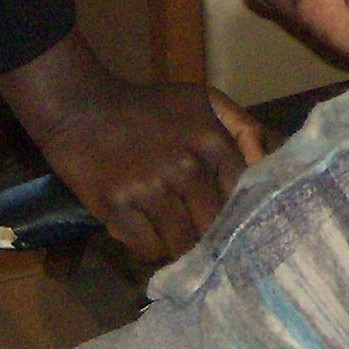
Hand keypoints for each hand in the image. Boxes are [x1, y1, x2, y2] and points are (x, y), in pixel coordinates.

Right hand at [0, 33, 264, 262]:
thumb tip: (267, 162)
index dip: (242, 216)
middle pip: (214, 228)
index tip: (239, 228)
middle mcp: (185, 167)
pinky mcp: (116, 207)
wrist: (80, 107)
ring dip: (178, 245)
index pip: (243, 197)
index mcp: (211, 141)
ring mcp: (149, 190)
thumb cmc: (147, 107)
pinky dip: (147, 247)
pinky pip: (146, 249)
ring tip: (171, 233)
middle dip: (211, 237)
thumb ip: (242, 127)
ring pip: (182, 244)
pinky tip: (142, 229)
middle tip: (204, 241)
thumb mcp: (202, 99)